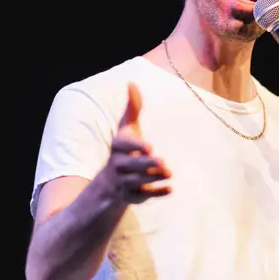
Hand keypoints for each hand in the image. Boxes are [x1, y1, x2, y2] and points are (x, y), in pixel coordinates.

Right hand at [95, 82, 171, 204]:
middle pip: (130, 165)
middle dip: (145, 164)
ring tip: (169, 172)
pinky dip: (156, 194)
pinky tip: (170, 189)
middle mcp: (117, 166)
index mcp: (116, 148)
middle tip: (161, 161)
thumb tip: (131, 83)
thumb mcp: (126, 129)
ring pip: (137, 182)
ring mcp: (123, 182)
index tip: (150, 145)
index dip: (135, 146)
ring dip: (152, 178)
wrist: (108, 183)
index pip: (122, 146)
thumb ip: (132, 109)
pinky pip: (142, 196)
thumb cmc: (123, 150)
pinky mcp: (132, 196)